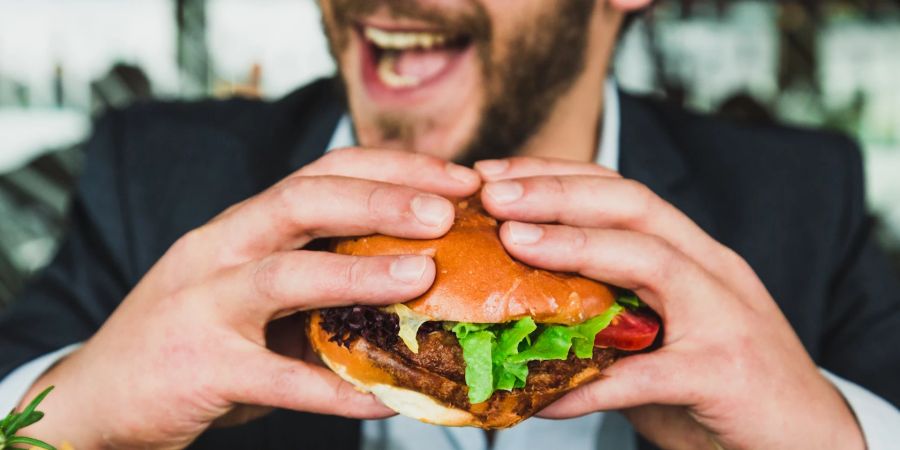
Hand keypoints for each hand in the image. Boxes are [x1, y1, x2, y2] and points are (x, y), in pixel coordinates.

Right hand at [21, 148, 480, 448]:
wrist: (97, 395)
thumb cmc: (191, 337)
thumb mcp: (249, 293)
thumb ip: (314, 283)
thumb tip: (414, 287)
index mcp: (241, 226)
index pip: (322, 173)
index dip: (393, 169)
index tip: (456, 177)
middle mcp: (219, 249)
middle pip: (302, 200)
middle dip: (380, 198)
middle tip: (448, 209)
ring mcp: (204, 306)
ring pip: (284, 275)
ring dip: (359, 273)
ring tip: (423, 275)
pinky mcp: (200, 368)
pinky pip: (277, 379)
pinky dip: (334, 390)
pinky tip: (386, 398)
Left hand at [475, 157, 863, 449]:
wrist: (810, 440)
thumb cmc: (722, 385)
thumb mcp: (664, 332)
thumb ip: (610, 315)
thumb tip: (522, 311)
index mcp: (692, 254)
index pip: (621, 191)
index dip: (556, 175)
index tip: (495, 175)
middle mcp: (711, 270)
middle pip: (632, 205)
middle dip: (558, 190)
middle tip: (492, 193)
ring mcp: (724, 316)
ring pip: (649, 259)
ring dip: (575, 245)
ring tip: (512, 241)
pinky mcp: (724, 373)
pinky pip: (646, 374)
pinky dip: (590, 384)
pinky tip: (542, 396)